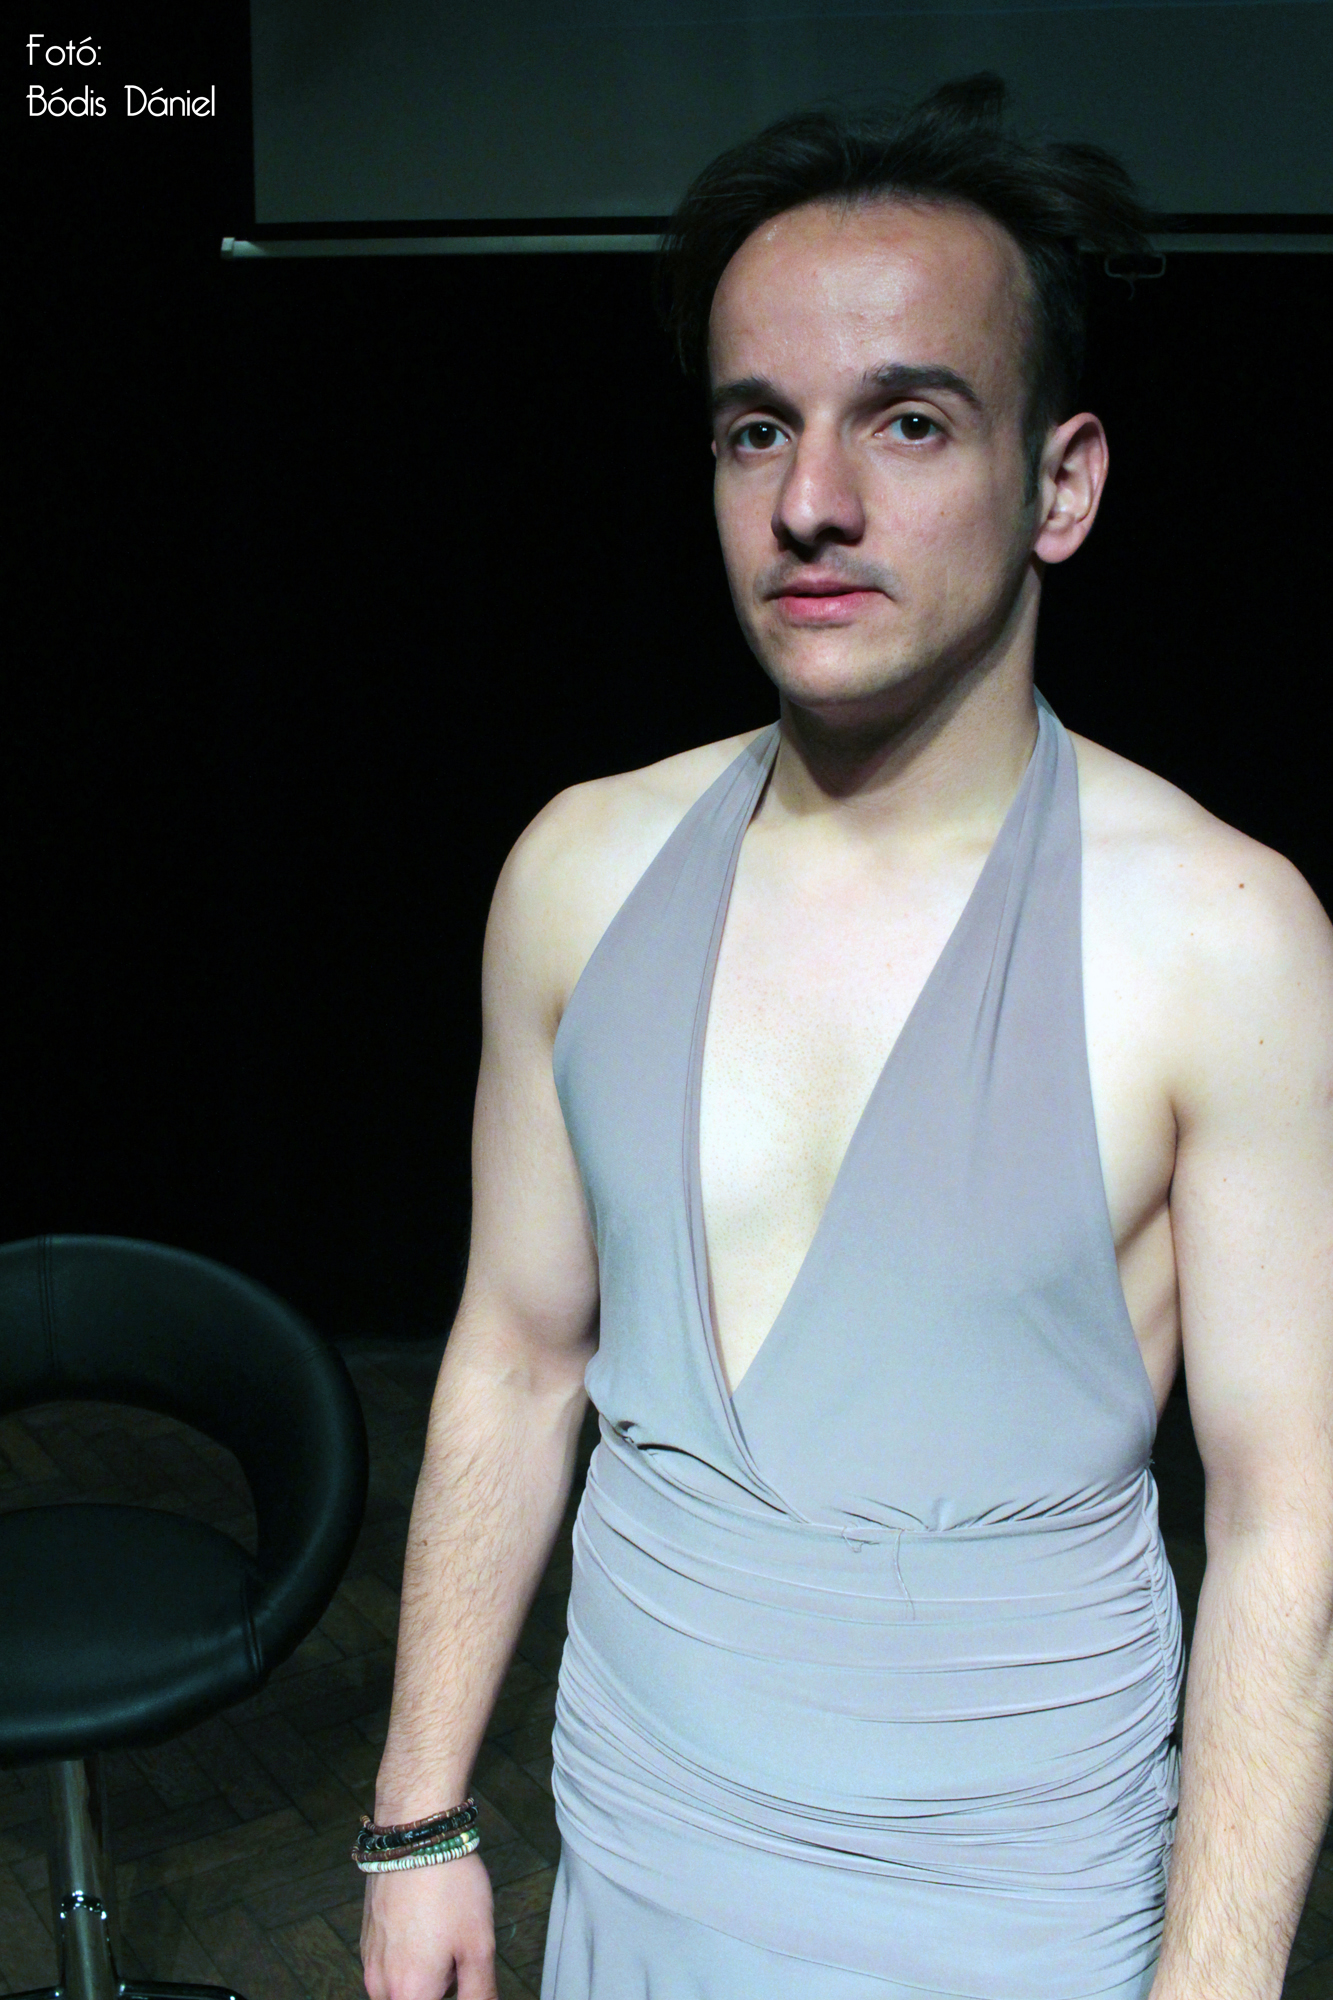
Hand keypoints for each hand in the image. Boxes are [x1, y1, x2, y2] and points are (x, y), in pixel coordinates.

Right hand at [360, 1852, 496, 1999]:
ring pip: (403, 1986)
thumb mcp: (479, 1945)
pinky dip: (411, 1955)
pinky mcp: (367, 1941)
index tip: (463, 1974)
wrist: (415, 1837)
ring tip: (444, 1933)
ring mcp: (370, 1963)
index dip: (455, 1993)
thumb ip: (480, 1993)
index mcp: (409, 1993)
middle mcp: (381, 1986)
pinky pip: (391, 1965)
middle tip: (458, 1953)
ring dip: (426, 1974)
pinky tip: (428, 1922)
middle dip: (442, 1988)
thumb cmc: (448, 1886)